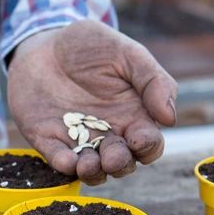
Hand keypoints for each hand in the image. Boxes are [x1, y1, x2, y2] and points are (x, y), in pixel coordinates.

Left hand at [7, 20, 177, 184]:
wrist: (44, 42)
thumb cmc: (90, 46)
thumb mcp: (127, 54)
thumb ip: (152, 81)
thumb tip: (170, 119)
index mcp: (132, 116)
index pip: (148, 144)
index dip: (148, 148)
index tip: (139, 140)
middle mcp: (107, 133)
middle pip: (121, 163)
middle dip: (119, 165)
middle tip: (112, 157)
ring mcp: (77, 139)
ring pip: (92, 169)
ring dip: (94, 172)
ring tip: (90, 165)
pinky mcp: (48, 139)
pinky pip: (58, 159)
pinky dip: (64, 165)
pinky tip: (68, 162)